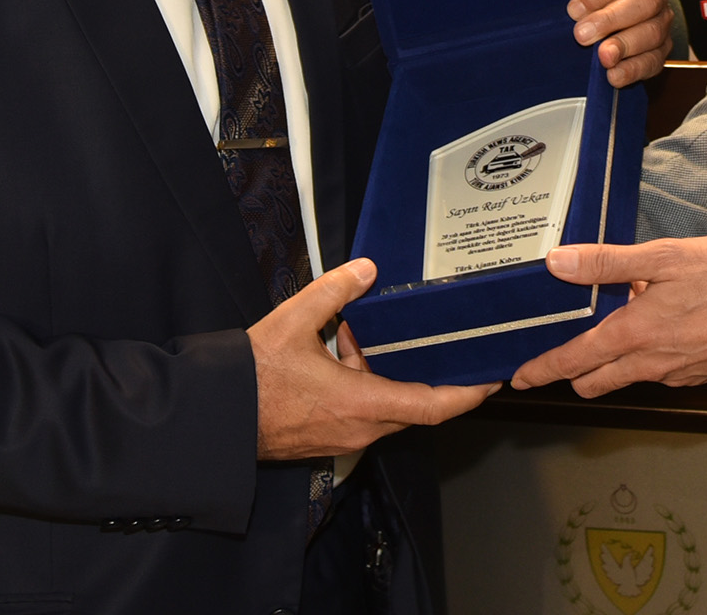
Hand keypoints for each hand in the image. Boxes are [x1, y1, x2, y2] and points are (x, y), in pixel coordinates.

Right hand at [249, 259, 496, 459]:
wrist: (215, 417)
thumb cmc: (252, 376)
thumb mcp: (293, 320)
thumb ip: (334, 290)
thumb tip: (367, 268)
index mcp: (361, 404)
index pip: (433, 407)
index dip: (467, 393)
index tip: (491, 378)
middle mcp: (360, 429)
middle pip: (414, 406)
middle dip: (428, 374)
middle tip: (444, 343)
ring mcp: (344, 437)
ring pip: (386, 406)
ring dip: (387, 373)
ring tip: (374, 334)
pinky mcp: (328, 437)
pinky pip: (363, 411)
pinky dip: (365, 383)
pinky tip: (342, 349)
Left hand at [510, 238, 706, 395]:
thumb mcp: (663, 257)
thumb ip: (607, 262)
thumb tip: (558, 263)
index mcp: (634, 334)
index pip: (574, 360)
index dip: (543, 369)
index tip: (521, 377)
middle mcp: (650, 363)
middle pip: (596, 380)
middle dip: (574, 373)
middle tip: (562, 354)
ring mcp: (677, 374)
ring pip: (629, 375)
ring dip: (616, 360)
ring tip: (623, 321)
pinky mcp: (700, 376)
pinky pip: (662, 371)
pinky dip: (650, 356)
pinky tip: (664, 326)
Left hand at [569, 0, 669, 87]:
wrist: (606, 16)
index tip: (573, 7)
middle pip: (644, 4)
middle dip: (612, 20)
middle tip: (581, 34)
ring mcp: (662, 23)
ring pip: (652, 34)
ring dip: (625, 47)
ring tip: (601, 58)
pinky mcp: (661, 51)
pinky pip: (654, 62)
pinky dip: (633, 71)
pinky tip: (613, 76)